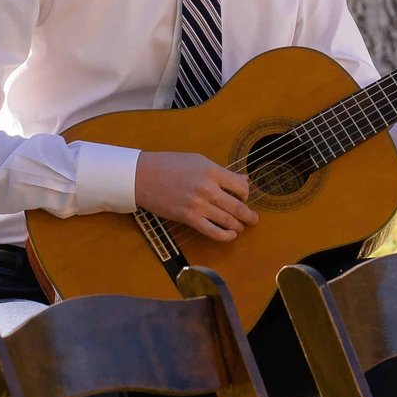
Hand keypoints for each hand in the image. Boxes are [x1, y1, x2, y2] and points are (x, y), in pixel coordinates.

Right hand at [135, 151, 257, 241]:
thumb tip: (242, 180)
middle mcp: (207, 188)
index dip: (246, 194)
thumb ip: (221, 172)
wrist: (142, 176)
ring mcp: (198, 205)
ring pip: (228, 221)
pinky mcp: (188, 218)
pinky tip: (230, 235)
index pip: (241, 186)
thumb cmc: (169, 165)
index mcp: (211, 171)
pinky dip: (225, 236)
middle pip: (237, 207)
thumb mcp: (198, 160)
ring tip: (241, 227)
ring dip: (239, 226)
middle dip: (249, 216)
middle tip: (254, 219)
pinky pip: (212, 231)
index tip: (243, 197)